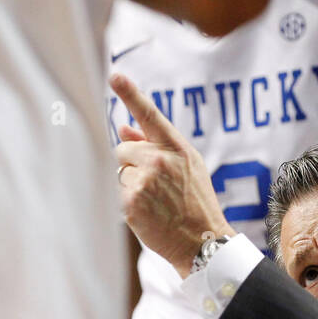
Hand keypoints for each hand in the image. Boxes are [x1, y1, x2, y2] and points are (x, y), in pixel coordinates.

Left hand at [111, 73, 234, 276]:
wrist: (202, 242)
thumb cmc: (197, 202)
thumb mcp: (189, 168)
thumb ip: (156, 145)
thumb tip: (123, 128)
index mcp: (177, 149)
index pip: (150, 116)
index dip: (131, 94)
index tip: (115, 76)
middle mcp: (160, 161)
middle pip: (124, 149)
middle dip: (134, 163)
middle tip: (158, 185)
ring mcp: (144, 182)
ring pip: (121, 171)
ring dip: (132, 182)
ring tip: (158, 200)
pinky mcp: (131, 202)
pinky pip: (120, 192)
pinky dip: (131, 202)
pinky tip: (151, 212)